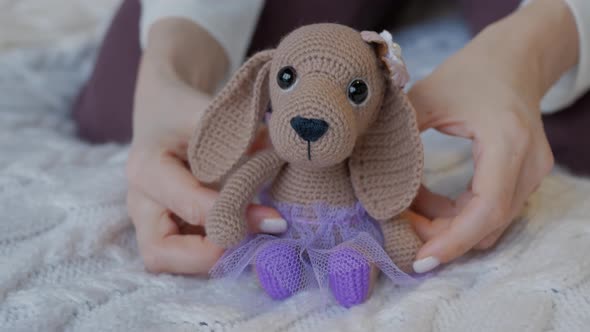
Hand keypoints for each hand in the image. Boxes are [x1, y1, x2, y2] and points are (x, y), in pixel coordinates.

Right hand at [126, 19, 284, 274]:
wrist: (162, 109)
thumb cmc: (182, 109)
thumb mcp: (207, 113)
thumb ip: (241, 137)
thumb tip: (282, 158)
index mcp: (147, 169)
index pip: (191, 207)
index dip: (236, 217)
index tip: (274, 219)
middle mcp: (140, 202)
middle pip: (160, 252)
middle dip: (210, 255)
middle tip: (253, 244)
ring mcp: (148, 219)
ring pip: (168, 260)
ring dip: (210, 259)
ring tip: (251, 242)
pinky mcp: (162, 227)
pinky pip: (181, 254)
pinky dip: (211, 252)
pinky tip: (242, 236)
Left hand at [408, 0, 577, 272]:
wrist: (514, 58)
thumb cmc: (469, 72)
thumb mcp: (427, 96)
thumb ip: (398, 134)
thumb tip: (362, 170)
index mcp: (506, 140)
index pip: (486, 208)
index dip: (452, 240)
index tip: (419, 260)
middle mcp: (529, 163)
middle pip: (488, 224)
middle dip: (442, 236)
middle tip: (401, 232)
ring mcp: (533, 173)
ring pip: (491, 223)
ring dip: (449, 227)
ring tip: (409, 214)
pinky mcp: (526, 177)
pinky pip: (493, 210)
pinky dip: (459, 215)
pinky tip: (429, 204)